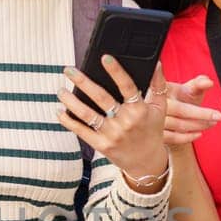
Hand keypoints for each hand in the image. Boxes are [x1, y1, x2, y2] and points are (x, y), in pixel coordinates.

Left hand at [57, 59, 167, 185]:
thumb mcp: (160, 108)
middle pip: (101, 98)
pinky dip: (69, 121)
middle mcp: (125, 122)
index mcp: (140, 110)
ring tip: (60, 90)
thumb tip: (156, 62)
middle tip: (69, 70)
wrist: (147, 162)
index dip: (116, 71)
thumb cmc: (152, 130)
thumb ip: (158, 84)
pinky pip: (82, 131)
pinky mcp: (101, 145)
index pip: (127, 87)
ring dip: (71, 101)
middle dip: (83, 82)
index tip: (105, 57)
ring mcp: (112, 135)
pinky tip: (59, 111)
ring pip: (88, 115)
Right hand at [161, 74, 220, 146]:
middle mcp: (154, 104)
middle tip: (219, 116)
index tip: (209, 91)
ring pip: (178, 125)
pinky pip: (173, 138)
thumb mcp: (187, 90)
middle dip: (201, 114)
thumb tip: (208, 82)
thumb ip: (198, 84)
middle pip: (180, 109)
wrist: (166, 117)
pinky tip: (199, 134)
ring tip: (212, 123)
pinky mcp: (155, 134)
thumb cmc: (178, 100)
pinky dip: (188, 137)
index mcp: (160, 89)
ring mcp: (152, 120)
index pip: (178, 89)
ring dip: (198, 125)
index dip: (187, 94)